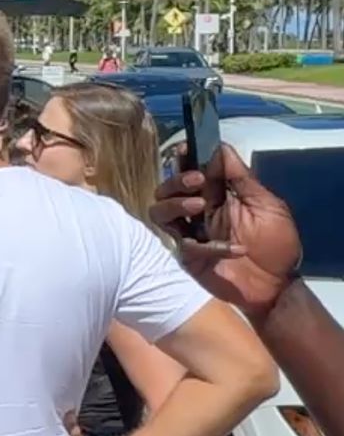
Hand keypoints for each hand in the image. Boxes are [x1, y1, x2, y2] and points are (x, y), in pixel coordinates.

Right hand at [150, 147, 300, 322]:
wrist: (276, 287)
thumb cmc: (276, 245)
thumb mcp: (267, 206)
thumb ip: (243, 179)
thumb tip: (221, 148)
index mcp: (215, 197)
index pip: (191, 172)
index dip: (183, 159)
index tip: (184, 148)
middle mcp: (196, 213)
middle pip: (166, 189)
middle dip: (176, 180)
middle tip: (196, 180)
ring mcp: (188, 234)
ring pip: (159, 212)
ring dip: (175, 204)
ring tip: (198, 205)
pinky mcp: (186, 257)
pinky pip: (182, 244)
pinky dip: (208, 245)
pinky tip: (233, 248)